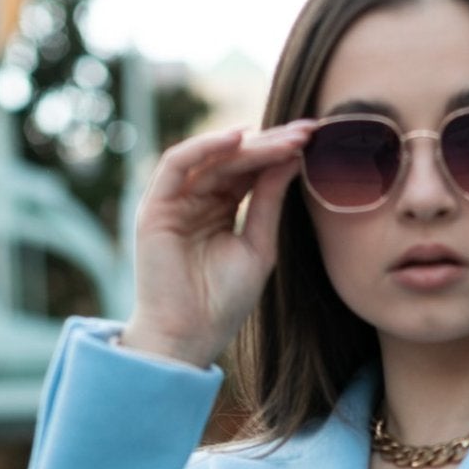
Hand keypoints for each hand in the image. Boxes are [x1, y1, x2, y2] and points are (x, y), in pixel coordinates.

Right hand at [120, 117, 318, 369]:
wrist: (190, 337)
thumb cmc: (224, 303)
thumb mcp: (259, 246)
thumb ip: (269, 202)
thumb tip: (292, 158)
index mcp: (219, 209)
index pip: (250, 171)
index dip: (280, 154)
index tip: (314, 140)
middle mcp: (195, 200)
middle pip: (234, 159)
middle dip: (270, 143)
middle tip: (307, 130)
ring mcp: (174, 202)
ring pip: (211, 158)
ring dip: (247, 144)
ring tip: (284, 138)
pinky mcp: (155, 207)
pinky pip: (177, 164)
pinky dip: (205, 148)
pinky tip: (238, 139)